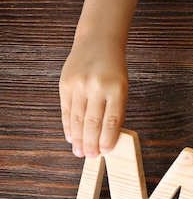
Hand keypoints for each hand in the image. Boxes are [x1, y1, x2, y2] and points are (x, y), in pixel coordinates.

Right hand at [59, 40, 127, 157]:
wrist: (97, 43)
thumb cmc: (113, 69)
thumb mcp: (122, 87)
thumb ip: (115, 109)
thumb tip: (107, 137)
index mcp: (116, 89)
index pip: (111, 120)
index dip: (107, 139)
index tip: (105, 151)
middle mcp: (96, 87)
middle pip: (92, 122)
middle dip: (91, 143)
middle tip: (90, 156)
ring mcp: (79, 85)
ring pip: (77, 118)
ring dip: (78, 138)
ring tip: (79, 151)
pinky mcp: (65, 84)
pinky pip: (66, 109)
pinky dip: (68, 125)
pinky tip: (70, 136)